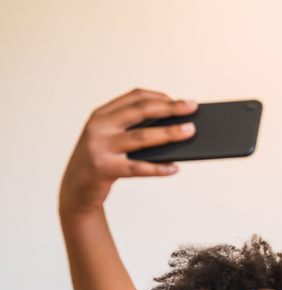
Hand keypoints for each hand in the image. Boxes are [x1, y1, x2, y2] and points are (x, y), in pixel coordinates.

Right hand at [60, 89, 196, 217]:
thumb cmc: (101, 161)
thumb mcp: (110, 139)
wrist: (75, 188)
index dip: (159, 97)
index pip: (133, 97)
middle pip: (140, 111)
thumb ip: (133, 130)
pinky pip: (138, 168)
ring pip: (142, 137)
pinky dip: (159, 168)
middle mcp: (99, 126)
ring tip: (190, 132)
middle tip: (192, 107)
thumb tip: (174, 128)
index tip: (180, 100)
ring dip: (169, 133)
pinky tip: (175, 169)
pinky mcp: (104, 169)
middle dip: (169, 108)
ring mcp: (100, 147)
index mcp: (101, 114)